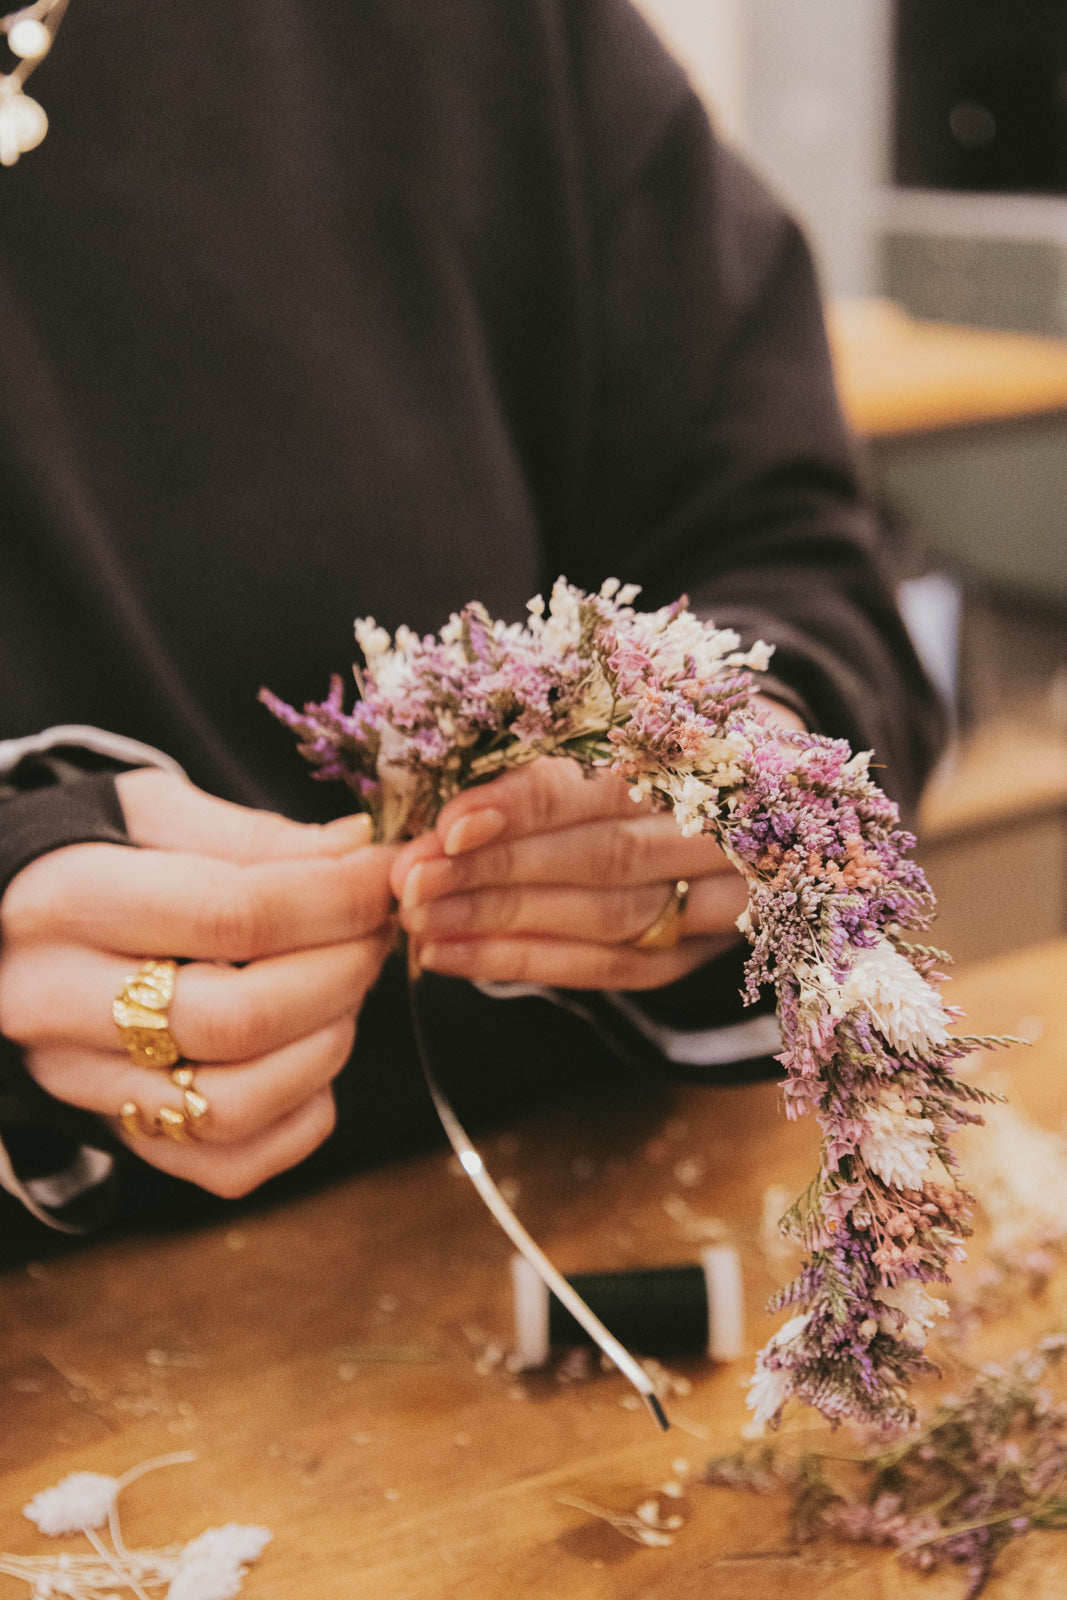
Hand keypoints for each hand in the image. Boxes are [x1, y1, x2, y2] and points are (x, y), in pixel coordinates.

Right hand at [0, 770, 397, 1195]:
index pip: (233, 915)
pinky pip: (233, 1163)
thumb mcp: (153, 814)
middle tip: (374, 933)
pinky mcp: (119, 1136)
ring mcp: (83, 1086)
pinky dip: (303, 1116)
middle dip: (342, 974)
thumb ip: (255, 837)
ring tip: (343, 990)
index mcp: (68, 902)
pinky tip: (310, 1052)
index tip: (386, 875)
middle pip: (239, 1022)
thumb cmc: (91, 856)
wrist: (6, 929)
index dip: (337, 899)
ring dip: (327, 1046)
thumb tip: (360, 853)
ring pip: (234, 1106)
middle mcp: (57, 1005)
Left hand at [391, 698, 804, 992]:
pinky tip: (452, 957)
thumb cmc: (669, 736)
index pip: (606, 784)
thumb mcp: (636, 711)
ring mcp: (725, 895)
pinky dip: (529, 963)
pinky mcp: (702, 947)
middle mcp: (727, 828)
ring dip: (501, 923)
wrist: (774, 785)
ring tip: (419, 921)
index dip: (525, 804)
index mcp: (707, 750)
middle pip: (604, 858)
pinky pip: (614, 967)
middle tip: (412, 880)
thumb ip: (558, 747)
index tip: (450, 823)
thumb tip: (445, 795)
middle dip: (497, 871)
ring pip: (608, 917)